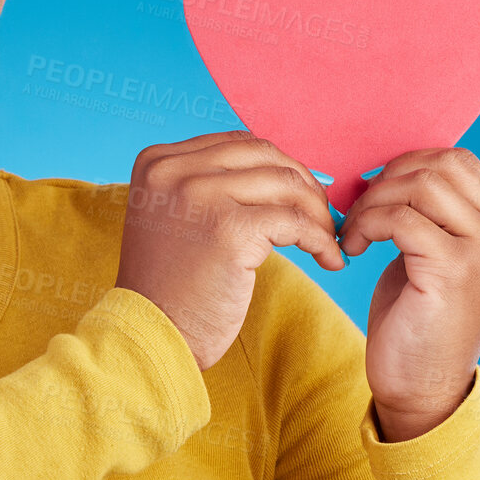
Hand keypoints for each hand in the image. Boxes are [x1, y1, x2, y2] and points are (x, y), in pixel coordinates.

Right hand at [114, 130, 345, 370]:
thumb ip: (209, 184)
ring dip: (317, 213)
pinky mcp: (229, 230)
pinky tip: (329, 260)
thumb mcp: (174, 215)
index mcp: (158, 161)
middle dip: (303, 185)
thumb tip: (282, 171)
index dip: (278, 167)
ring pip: (285, 185)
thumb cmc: (170, 284)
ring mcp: (200, 197)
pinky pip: (295, 222)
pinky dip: (320, 240)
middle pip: (264, 156)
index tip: (299, 197)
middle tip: (322, 217)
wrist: (150, 335)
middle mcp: (175, 171)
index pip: (237, 144)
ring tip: (326, 240)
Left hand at [338, 148, 479, 440]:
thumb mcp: (433, 256)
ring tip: (354, 232)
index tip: (374, 192)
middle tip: (358, 211)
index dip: (408, 165)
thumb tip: (396, 168)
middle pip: (442, 165)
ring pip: (421, 186)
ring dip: (374, 203)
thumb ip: (432, 214)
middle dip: (388, 181)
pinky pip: (401, 219)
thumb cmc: (417, 321)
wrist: (421, 389)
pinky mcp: (456, 271)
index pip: (460, 162)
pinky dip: (367, 225)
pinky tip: (353, 249)